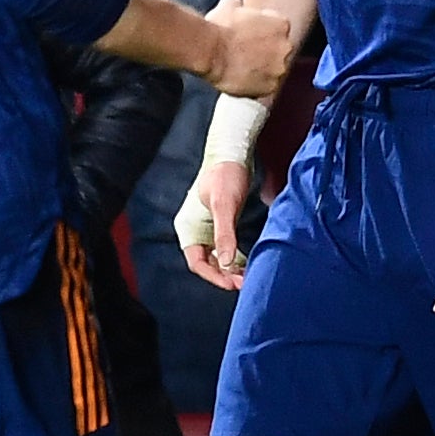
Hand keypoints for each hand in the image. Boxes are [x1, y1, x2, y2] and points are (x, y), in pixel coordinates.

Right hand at [178, 159, 253, 289]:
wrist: (232, 151)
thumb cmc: (226, 174)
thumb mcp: (224, 205)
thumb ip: (224, 234)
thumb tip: (225, 262)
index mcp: (188, 228)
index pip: (197, 262)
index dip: (214, 276)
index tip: (232, 284)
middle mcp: (194, 230)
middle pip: (207, 262)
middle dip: (224, 274)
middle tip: (244, 282)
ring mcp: (207, 227)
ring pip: (216, 256)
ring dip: (230, 268)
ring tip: (247, 276)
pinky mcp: (219, 222)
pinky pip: (224, 247)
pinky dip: (234, 257)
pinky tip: (247, 262)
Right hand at [203, 0, 292, 97]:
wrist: (210, 52)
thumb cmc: (219, 27)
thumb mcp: (229, 5)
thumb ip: (239, 4)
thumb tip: (236, 3)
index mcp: (282, 24)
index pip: (279, 29)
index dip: (264, 33)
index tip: (252, 37)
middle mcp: (286, 46)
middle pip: (280, 50)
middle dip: (267, 52)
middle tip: (247, 54)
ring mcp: (280, 68)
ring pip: (274, 70)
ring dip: (263, 70)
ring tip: (244, 69)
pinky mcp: (271, 87)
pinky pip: (267, 87)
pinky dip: (257, 86)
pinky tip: (243, 80)